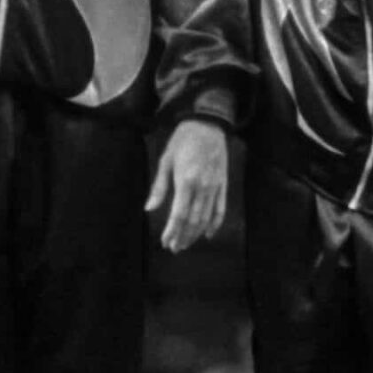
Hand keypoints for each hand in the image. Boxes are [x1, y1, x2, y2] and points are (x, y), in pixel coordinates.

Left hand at [146, 119, 228, 251]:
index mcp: (186, 181)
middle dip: (183, 236)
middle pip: (193, 220)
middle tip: (175, 248)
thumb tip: (149, 209)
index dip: (172, 231)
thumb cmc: (182, 140)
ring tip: (186, 244)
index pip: (179, 214)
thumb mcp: (165, 160)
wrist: (208, 124)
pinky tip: (208, 234)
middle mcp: (202, 187)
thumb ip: (159, 187)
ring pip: (206, 218)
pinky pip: (220, 209)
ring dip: (196, 234)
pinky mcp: (223, 184)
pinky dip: (215, 224)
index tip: (165, 242)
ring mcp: (215, 187)